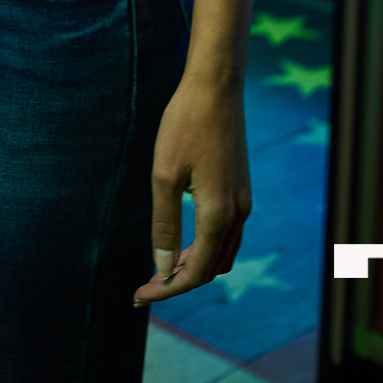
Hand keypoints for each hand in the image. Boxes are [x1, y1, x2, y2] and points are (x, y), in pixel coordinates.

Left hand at [133, 75, 251, 306]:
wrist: (216, 86)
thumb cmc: (185, 124)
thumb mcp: (165, 174)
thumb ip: (165, 223)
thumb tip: (162, 266)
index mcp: (218, 214)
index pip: (195, 272)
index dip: (167, 289)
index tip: (139, 296)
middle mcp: (237, 214)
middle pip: (210, 268)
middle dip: (179, 281)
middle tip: (145, 284)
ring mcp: (242, 201)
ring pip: (221, 253)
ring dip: (193, 266)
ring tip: (161, 267)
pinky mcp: (240, 188)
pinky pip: (226, 234)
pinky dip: (205, 247)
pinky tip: (182, 240)